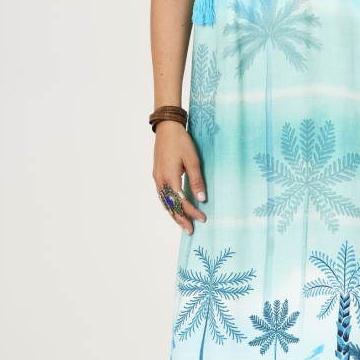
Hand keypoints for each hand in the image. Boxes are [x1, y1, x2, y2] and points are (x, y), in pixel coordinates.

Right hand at [153, 121, 207, 235]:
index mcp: (170, 177)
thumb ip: (197, 181)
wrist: (167, 128)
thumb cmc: (181, 142)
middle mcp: (161, 180)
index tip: (203, 218)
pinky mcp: (157, 175)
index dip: (192, 212)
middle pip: (170, 206)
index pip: (182, 201)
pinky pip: (162, 196)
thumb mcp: (193, 160)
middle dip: (180, 219)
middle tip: (189, 231)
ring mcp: (157, 178)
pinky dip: (168, 205)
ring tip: (182, 224)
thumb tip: (201, 199)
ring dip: (174, 214)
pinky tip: (174, 209)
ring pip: (164, 202)